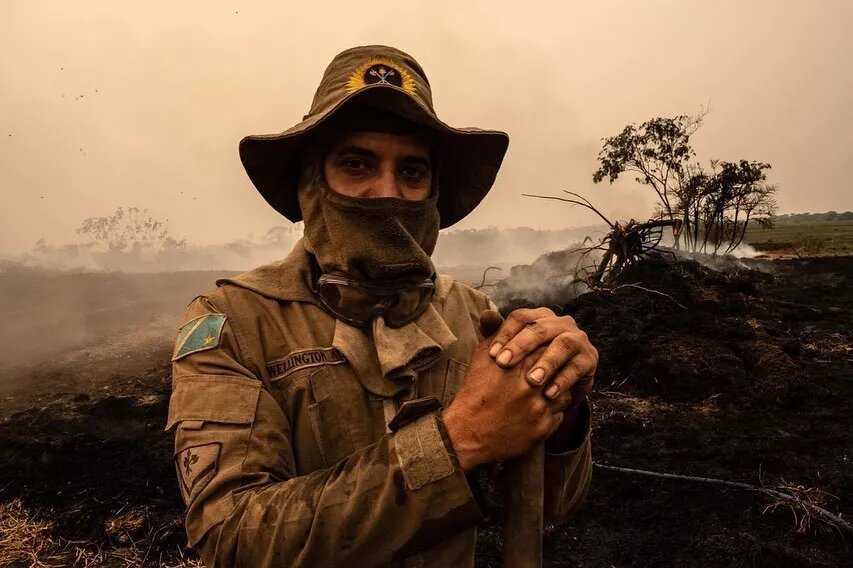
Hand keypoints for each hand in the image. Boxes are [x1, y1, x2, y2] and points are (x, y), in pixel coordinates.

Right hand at [443, 322, 563, 472]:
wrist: (467, 432)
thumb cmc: (475, 392)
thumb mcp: (481, 358)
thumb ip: (494, 334)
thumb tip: (494, 313)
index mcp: (517, 364)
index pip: (545, 348)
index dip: (546, 350)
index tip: (545, 352)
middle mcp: (530, 385)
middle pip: (557, 368)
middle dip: (556, 368)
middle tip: (551, 370)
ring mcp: (538, 407)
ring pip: (563, 392)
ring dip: (558, 390)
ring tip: (547, 391)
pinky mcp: (542, 428)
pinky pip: (560, 415)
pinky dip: (554, 412)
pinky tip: (541, 410)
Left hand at [487, 308, 596, 412]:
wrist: (558, 384)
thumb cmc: (530, 363)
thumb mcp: (512, 349)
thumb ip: (497, 332)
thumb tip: (486, 315)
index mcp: (540, 317)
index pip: (521, 317)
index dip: (505, 334)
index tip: (492, 355)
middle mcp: (561, 323)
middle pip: (540, 328)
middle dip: (521, 346)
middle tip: (504, 364)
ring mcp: (578, 339)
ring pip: (563, 344)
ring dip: (546, 362)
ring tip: (532, 380)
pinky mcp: (590, 358)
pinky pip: (577, 367)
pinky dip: (562, 381)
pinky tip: (549, 394)